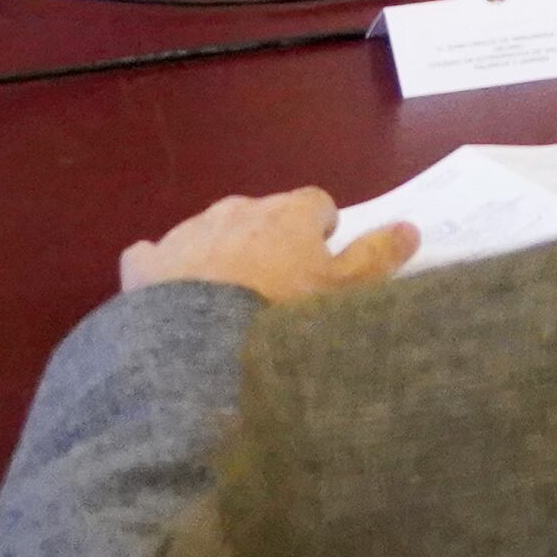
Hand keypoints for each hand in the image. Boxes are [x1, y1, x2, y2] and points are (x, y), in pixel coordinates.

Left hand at [119, 187, 416, 305]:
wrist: (199, 352)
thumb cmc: (284, 317)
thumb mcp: (346, 294)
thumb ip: (378, 257)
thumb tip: (411, 227)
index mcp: (288, 212)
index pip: (316, 204)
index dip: (320, 233)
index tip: (320, 265)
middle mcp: (237, 209)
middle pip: (261, 216)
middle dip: (269, 242)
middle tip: (276, 292)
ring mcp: (187, 233)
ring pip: (211, 234)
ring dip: (221, 256)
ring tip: (227, 306)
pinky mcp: (146, 262)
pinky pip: (155, 256)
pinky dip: (165, 271)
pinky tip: (170, 303)